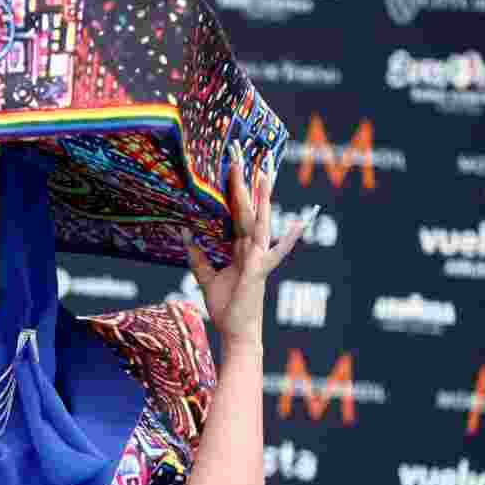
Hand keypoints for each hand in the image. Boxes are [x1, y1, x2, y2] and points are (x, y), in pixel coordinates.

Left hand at [182, 141, 318, 347]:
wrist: (236, 332)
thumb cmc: (226, 307)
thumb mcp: (205, 277)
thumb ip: (198, 256)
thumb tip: (185, 234)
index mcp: (240, 247)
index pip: (236, 211)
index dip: (234, 189)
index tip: (232, 163)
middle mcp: (253, 248)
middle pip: (249, 208)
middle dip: (246, 181)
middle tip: (243, 152)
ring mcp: (259, 257)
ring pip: (261, 221)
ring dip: (263, 197)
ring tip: (265, 172)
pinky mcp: (260, 270)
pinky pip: (273, 251)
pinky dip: (287, 238)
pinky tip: (298, 224)